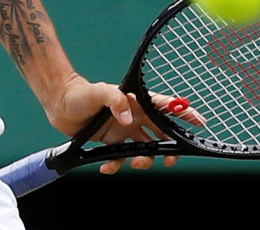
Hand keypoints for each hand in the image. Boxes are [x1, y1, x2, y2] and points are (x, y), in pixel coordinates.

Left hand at [48, 75, 200, 174]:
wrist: (59, 104)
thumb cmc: (80, 93)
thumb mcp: (97, 92)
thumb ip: (114, 100)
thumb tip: (128, 117)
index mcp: (135, 101)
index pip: (164, 106)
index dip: (183, 112)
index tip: (199, 120)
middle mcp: (133, 116)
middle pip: (160, 133)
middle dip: (170, 147)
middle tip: (171, 159)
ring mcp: (124, 131)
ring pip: (145, 149)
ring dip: (145, 160)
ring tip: (136, 164)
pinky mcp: (111, 143)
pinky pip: (120, 158)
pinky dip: (116, 166)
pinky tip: (107, 168)